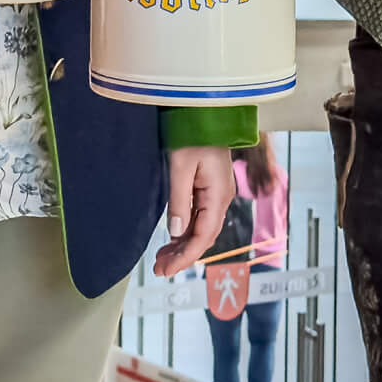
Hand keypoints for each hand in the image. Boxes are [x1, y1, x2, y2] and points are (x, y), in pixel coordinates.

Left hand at [151, 146, 233, 277]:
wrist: (205, 112)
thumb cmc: (193, 133)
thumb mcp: (181, 167)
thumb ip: (179, 201)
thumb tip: (176, 233)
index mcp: (218, 195)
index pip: (203, 236)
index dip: (185, 257)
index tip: (167, 270)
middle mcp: (221, 198)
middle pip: (204, 236)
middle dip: (182, 256)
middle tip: (159, 269)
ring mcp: (217, 193)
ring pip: (202, 229)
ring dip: (183, 245)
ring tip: (162, 259)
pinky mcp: (210, 188)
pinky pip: (200, 217)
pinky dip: (186, 231)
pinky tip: (173, 239)